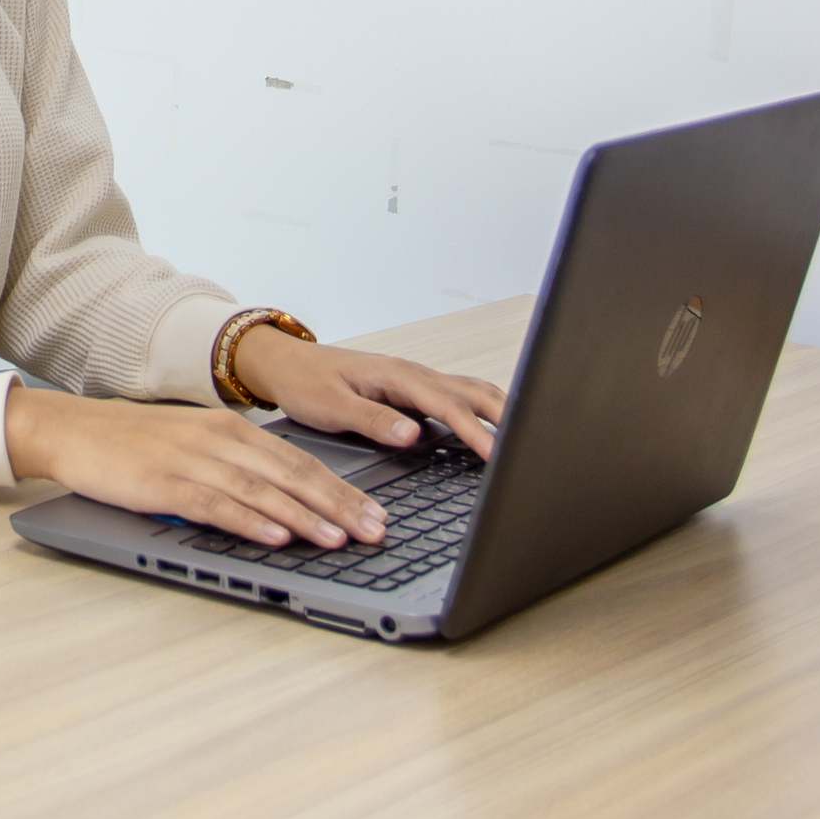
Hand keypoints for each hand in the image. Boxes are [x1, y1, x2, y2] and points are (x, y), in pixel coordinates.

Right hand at [6, 388, 391, 549]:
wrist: (73, 429)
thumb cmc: (134, 443)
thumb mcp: (195, 444)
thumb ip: (237, 467)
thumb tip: (284, 500)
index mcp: (233, 429)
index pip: (301, 461)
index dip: (343, 489)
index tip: (376, 513)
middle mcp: (221, 440)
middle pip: (293, 474)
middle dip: (340, 505)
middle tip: (376, 531)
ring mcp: (194, 460)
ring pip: (263, 490)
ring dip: (306, 517)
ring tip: (339, 540)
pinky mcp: (166, 483)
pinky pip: (217, 505)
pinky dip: (251, 521)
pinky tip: (277, 536)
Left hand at [232, 330, 507, 459]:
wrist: (287, 363)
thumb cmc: (306, 382)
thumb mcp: (331, 406)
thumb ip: (373, 420)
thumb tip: (412, 435)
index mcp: (397, 375)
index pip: (448, 405)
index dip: (476, 431)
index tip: (497, 455)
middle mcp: (413, 374)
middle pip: (473, 392)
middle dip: (506, 416)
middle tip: (532, 445)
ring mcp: (416, 381)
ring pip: (471, 391)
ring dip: (500, 410)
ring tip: (526, 437)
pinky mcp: (414, 391)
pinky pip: (458, 397)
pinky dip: (483, 410)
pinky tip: (493, 430)